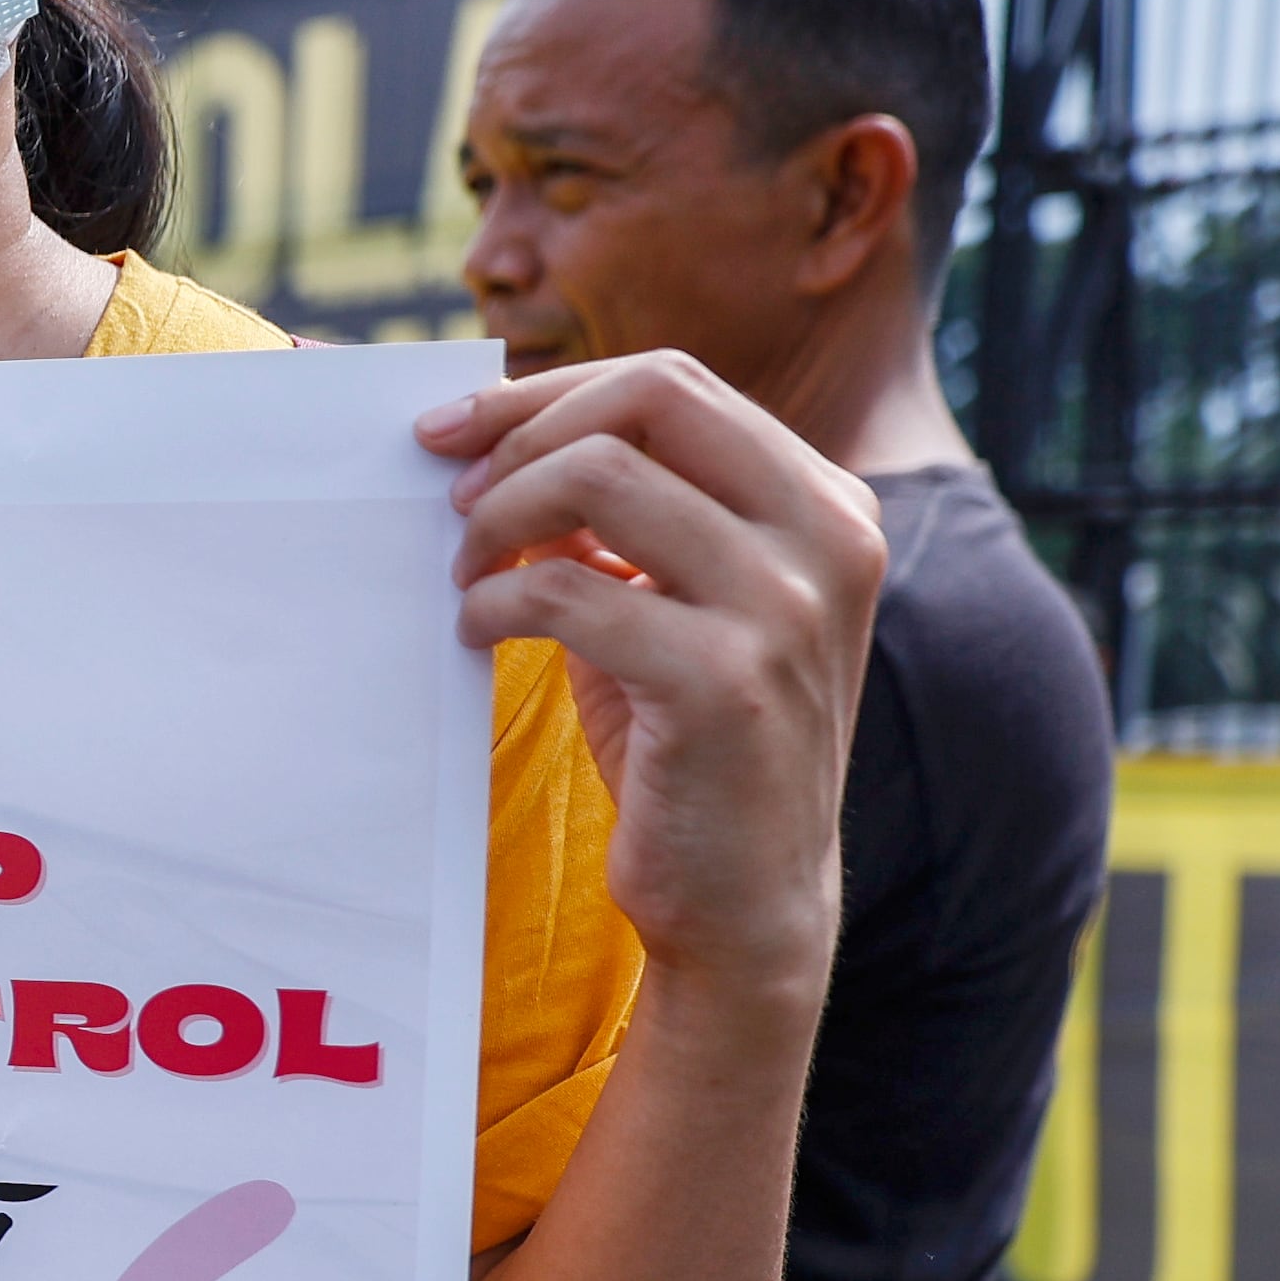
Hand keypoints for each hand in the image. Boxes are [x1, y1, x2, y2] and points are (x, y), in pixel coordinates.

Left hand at [420, 353, 882, 1003]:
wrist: (748, 898)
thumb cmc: (690, 742)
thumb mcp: (676, 604)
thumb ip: (625, 521)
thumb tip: (504, 440)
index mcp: (823, 503)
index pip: (675, 382)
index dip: (547, 394)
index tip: (453, 429)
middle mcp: (827, 538)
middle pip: (648, 399)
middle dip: (522, 434)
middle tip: (453, 501)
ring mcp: (786, 608)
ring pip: (599, 477)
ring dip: (498, 517)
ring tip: (464, 576)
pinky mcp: (724, 683)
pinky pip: (568, 591)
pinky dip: (495, 604)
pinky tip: (477, 637)